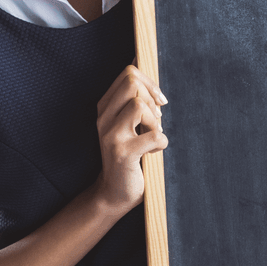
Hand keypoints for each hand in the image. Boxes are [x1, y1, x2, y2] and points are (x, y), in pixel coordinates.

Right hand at [92, 64, 167, 215]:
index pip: (128, 73)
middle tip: (157, 119)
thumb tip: (153, 81)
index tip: (158, 101)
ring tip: (153, 135)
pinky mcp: (123, 154)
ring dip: (155, 121)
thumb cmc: (128, 155)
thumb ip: (136, 103)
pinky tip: (154, 151)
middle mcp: (104, 118)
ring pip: (140, 105)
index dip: (149, 83)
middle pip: (132, 83)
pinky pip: (154, 136)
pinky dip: (162, 142)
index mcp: (105, 108)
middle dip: (152, 98)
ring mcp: (111, 136)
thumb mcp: (128, 125)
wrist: (114, 192)